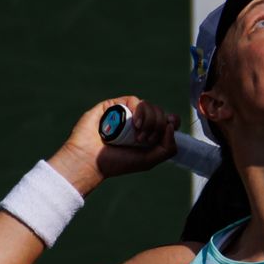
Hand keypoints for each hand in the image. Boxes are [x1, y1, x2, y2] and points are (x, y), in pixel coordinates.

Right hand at [47, 96, 179, 194]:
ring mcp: (126, 113)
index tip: (170, 127)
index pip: (167, 120)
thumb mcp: (149, 161)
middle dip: (157, 126)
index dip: (172, 121)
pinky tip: (134, 125)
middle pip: (160, 112)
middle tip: (145, 141)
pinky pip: (134, 100)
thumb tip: (171, 125)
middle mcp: (138, 121)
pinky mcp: (114, 105)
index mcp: (147, 133)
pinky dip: (140, 111)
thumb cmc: (117, 162)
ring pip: (149, 105)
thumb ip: (168, 148)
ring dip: (150, 121)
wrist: (90, 160)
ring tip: (138, 137)